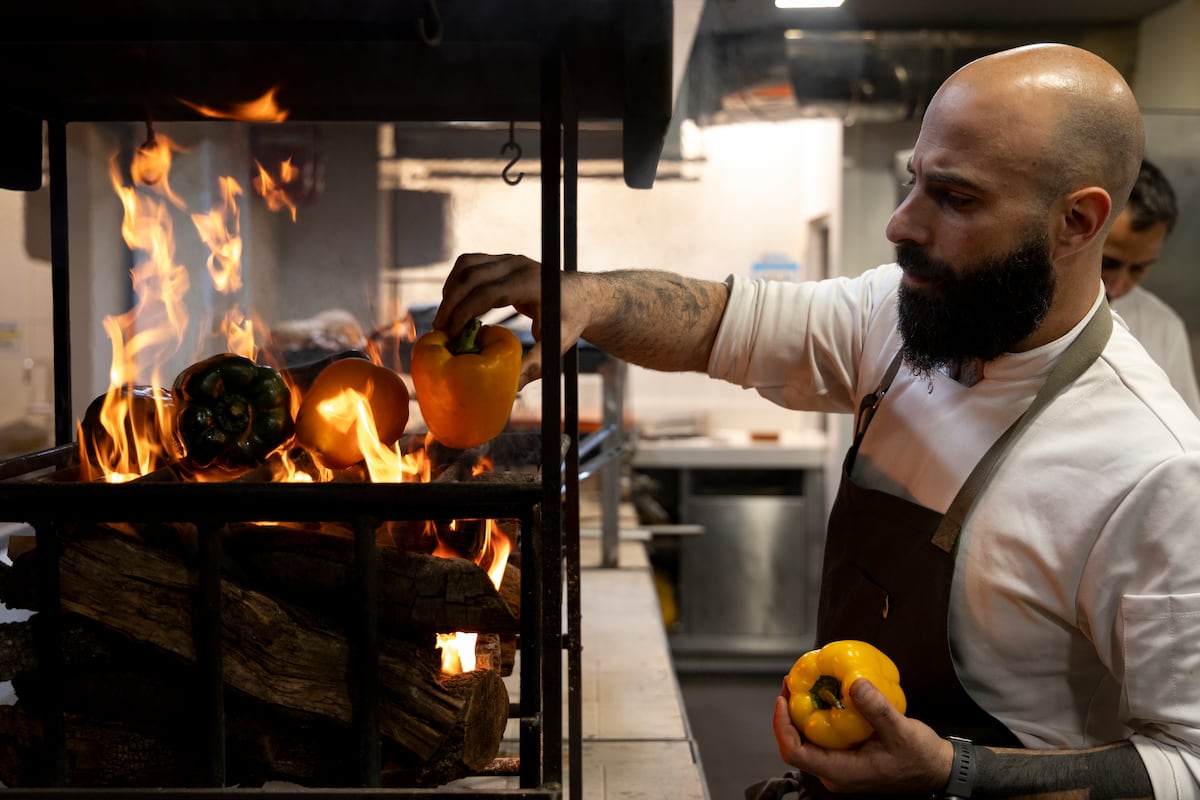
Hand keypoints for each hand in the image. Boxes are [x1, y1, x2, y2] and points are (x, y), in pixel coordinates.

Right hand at [434, 253, 587, 388]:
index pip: (488, 292)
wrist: (580, 296)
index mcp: (531, 283)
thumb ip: (536, 364)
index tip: (451, 332)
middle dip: (451, 303)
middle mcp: (518, 265)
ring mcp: (509, 259)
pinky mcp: (502, 259)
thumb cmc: (568, 321)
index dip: (465, 311)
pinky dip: (456, 281)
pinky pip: (469, 264)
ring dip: (450, 290)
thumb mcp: (557, 344)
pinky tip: (454, 302)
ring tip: (444, 317)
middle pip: (471, 276)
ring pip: (466, 266)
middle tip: (439, 329)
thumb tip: (513, 386)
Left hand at [772, 678, 952, 794]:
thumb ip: (876, 708)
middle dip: (788, 713)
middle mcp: (834, 773)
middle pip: (796, 744)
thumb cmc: (919, 757)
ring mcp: (839, 766)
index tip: (783, 699)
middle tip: (791, 682)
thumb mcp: (900, 730)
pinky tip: (824, 695)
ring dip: (801, 713)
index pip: (795, 752)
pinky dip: (817, 716)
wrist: (936, 770)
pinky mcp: (846, 758)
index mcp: (840, 772)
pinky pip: (822, 737)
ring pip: (807, 740)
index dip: (782, 725)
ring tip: (803, 684)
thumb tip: (855, 683)